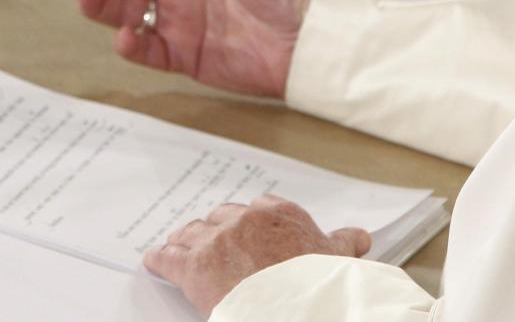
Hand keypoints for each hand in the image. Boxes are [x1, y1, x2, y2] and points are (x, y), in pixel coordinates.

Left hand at [144, 194, 371, 314]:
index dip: (248, 222)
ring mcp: (215, 241)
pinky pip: (168, 257)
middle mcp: (243, 220)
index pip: (257, 208)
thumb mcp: (336, 259)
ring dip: (185, 241)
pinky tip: (154, 260)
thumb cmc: (317, 285)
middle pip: (220, 218)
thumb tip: (360, 237)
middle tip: (211, 242)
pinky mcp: (193, 267)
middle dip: (215, 230)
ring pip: (192, 234)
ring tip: (179, 246)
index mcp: (277, 214)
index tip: (246, 231)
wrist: (298, 307)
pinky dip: (159, 258)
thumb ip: (343, 242)